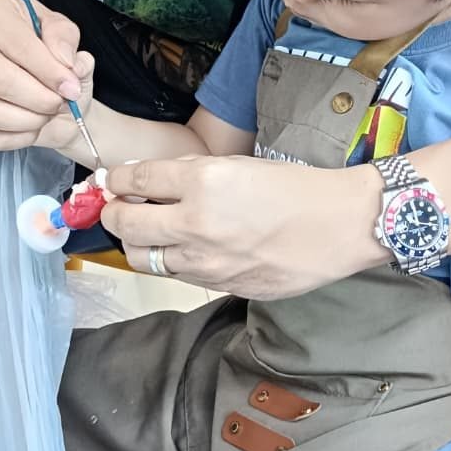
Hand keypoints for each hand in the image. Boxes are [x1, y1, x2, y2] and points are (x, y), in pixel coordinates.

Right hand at [0, 0, 93, 151]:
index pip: (17, 44)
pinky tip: (34, 122)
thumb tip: (66, 65)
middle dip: (40, 98)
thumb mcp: (57, 26)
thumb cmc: (37, 39)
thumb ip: (64, 38)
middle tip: (64, 101)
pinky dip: (20, 135)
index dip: (49, 71)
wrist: (13, 56)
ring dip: (30, 119)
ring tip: (50, 111)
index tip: (72, 87)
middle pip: (0, 80)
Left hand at [101, 155, 383, 296]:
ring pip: (143, 258)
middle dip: (113, 213)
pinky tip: (184, 248)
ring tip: (148, 232)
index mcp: (203, 182)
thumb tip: (148, 180)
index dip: (114, 179)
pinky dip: (170, 261)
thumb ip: (191, 174)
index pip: (134, 180)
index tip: (110, 181)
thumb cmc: (295, 187)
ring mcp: (206, 261)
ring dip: (137, 243)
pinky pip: (176, 276)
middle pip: (125, 224)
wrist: (340, 226)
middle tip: (116, 208)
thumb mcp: (239, 164)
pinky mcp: (219, 286)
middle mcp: (197, 223)